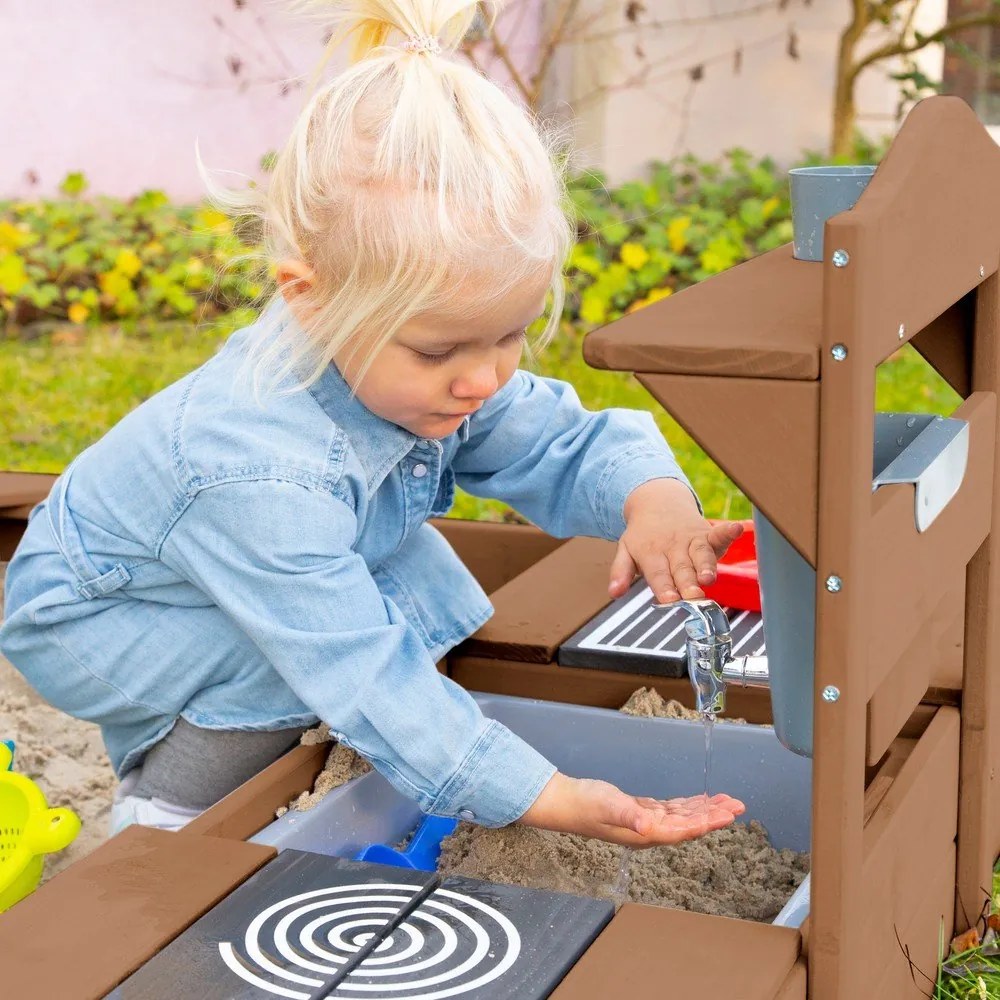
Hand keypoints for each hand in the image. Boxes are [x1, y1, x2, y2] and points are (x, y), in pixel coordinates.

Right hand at [517, 772, 744, 847]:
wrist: (567, 802)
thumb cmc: (585, 805)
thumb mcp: (607, 806)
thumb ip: (628, 814)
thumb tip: (646, 823)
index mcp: (646, 832)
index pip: (684, 829)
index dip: (707, 822)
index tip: (728, 814)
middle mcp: (650, 830)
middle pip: (690, 824)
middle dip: (714, 814)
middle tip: (738, 805)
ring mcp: (646, 821)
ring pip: (684, 816)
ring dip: (705, 808)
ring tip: (727, 801)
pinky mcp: (641, 810)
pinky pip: (672, 809)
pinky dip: (688, 803)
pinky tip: (698, 800)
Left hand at [611, 478, 743, 603]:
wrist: (656, 502)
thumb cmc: (642, 534)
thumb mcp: (625, 550)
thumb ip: (620, 572)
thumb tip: (613, 592)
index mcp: (651, 553)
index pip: (658, 574)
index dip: (664, 587)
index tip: (669, 599)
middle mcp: (673, 548)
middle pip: (681, 569)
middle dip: (688, 583)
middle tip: (693, 596)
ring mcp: (691, 540)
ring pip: (701, 555)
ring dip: (706, 566)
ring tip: (709, 577)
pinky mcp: (707, 535)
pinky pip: (719, 533)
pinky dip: (728, 532)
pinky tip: (736, 529)